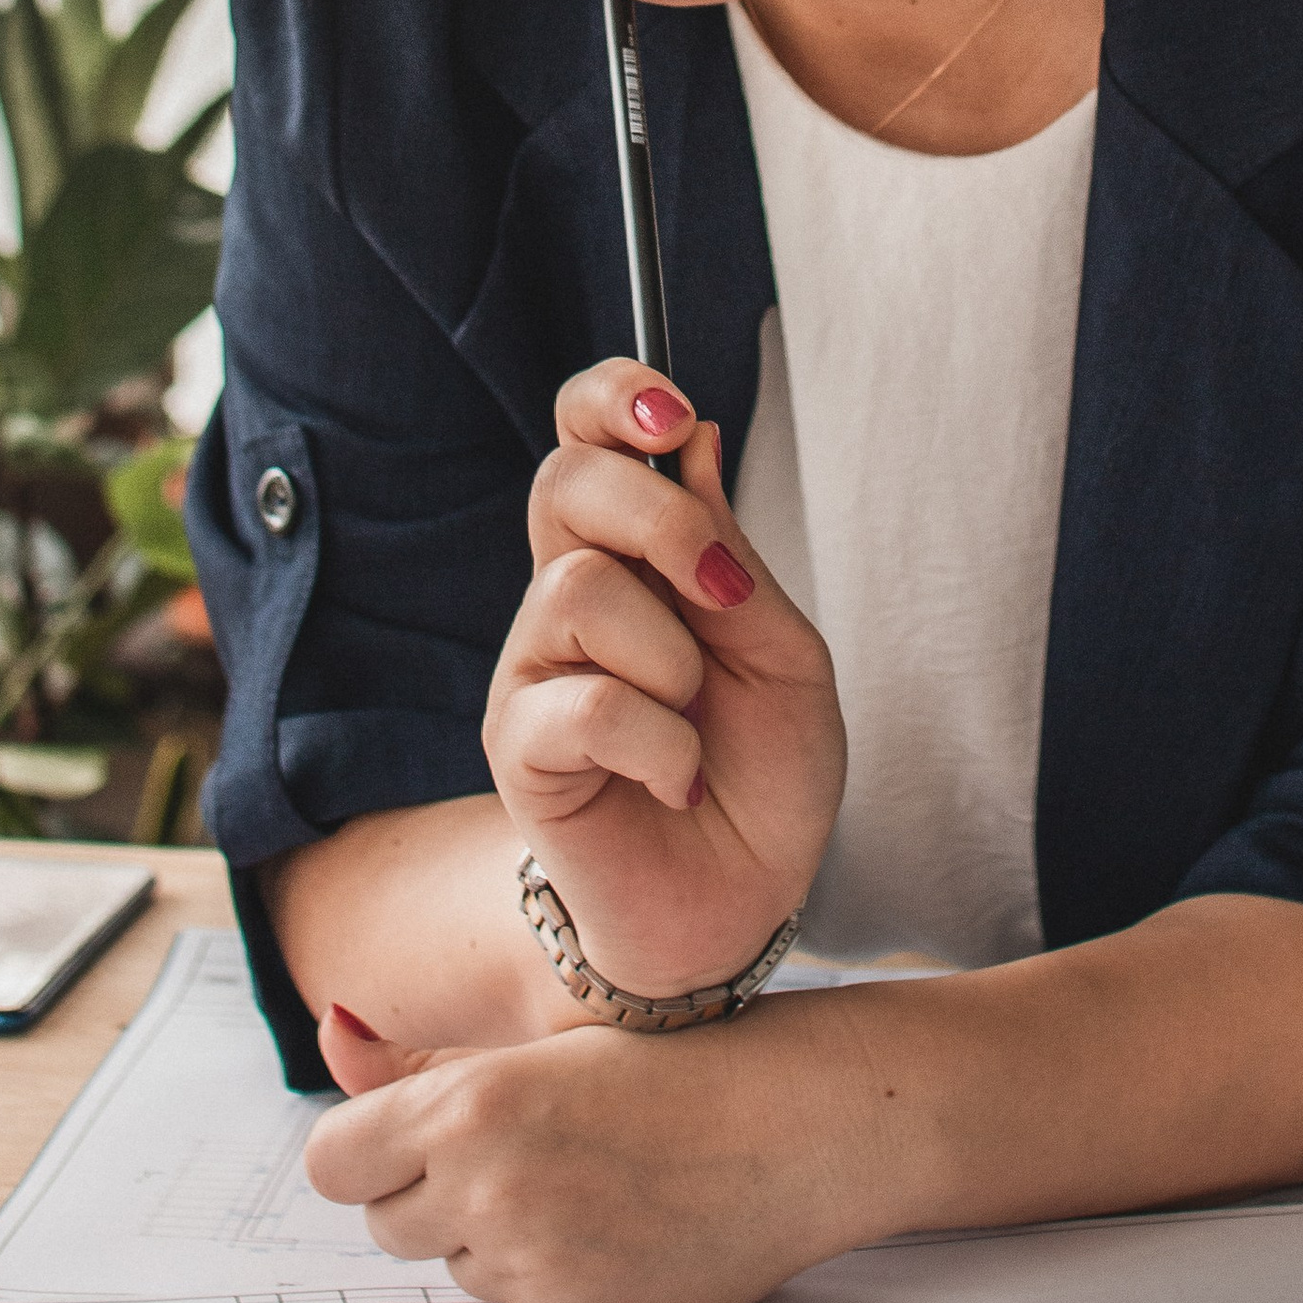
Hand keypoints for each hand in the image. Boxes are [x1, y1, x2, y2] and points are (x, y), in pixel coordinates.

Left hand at [304, 999, 872, 1302]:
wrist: (793, 1127)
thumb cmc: (670, 1063)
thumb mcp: (538, 1044)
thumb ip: (417, 1060)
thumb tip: (329, 1026)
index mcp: (469, 1108)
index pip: (331, 1165)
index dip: (364, 1151)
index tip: (409, 1136)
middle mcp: (489, 1195)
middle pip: (385, 1224)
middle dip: (430, 1192)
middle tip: (521, 1148)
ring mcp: (535, 1271)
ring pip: (456, 1266)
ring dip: (491, 1233)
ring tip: (583, 1180)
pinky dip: (552, 1274)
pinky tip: (617, 1226)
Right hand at [483, 362, 842, 1002]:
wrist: (742, 902)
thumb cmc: (762, 776)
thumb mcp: (782, 653)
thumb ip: (732, 553)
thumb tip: (693, 437)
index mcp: (630, 555)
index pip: (583, 435)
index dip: (613, 399)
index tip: (673, 411)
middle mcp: (566, 596)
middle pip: (562, 483)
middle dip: (659, 520)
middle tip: (721, 593)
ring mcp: (534, 669)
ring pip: (576, 588)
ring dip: (672, 657)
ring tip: (697, 721)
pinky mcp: (519, 748)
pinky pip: (578, 701)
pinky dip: (657, 742)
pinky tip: (676, 781)